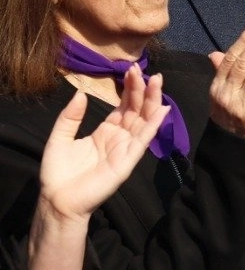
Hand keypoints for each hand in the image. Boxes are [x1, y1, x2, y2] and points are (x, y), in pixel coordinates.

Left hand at [39, 71, 167, 223]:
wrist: (57, 199)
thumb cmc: (58, 172)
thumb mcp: (59, 137)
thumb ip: (70, 116)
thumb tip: (81, 93)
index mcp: (106, 131)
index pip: (124, 106)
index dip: (129, 89)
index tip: (131, 70)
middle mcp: (120, 138)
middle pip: (137, 110)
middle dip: (143, 91)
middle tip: (147, 71)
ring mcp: (126, 149)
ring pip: (144, 121)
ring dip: (152, 101)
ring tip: (157, 81)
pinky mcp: (127, 161)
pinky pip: (143, 140)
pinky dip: (154, 124)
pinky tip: (161, 109)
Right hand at [208, 22, 244, 143]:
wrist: (236, 151)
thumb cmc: (232, 120)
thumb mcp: (222, 97)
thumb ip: (222, 74)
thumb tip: (215, 54)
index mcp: (217, 87)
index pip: (230, 58)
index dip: (244, 40)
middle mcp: (226, 94)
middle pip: (243, 63)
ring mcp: (240, 106)